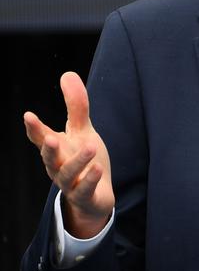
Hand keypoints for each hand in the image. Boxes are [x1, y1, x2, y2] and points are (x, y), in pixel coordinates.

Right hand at [24, 71, 114, 238]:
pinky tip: (98, 169)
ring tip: (91, 146)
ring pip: (68, 174)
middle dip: (49, 148)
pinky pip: (85, 190)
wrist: (95, 196)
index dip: (34, 128)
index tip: (28, 115)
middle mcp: (57, 167)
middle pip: (49, 158)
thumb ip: (76, 106)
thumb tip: (67, 73)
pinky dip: (90, 180)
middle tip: (51, 137)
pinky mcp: (85, 197)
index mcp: (55, 150)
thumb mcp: (82, 131)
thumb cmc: (85, 160)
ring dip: (78, 161)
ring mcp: (70, 184)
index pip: (40, 138)